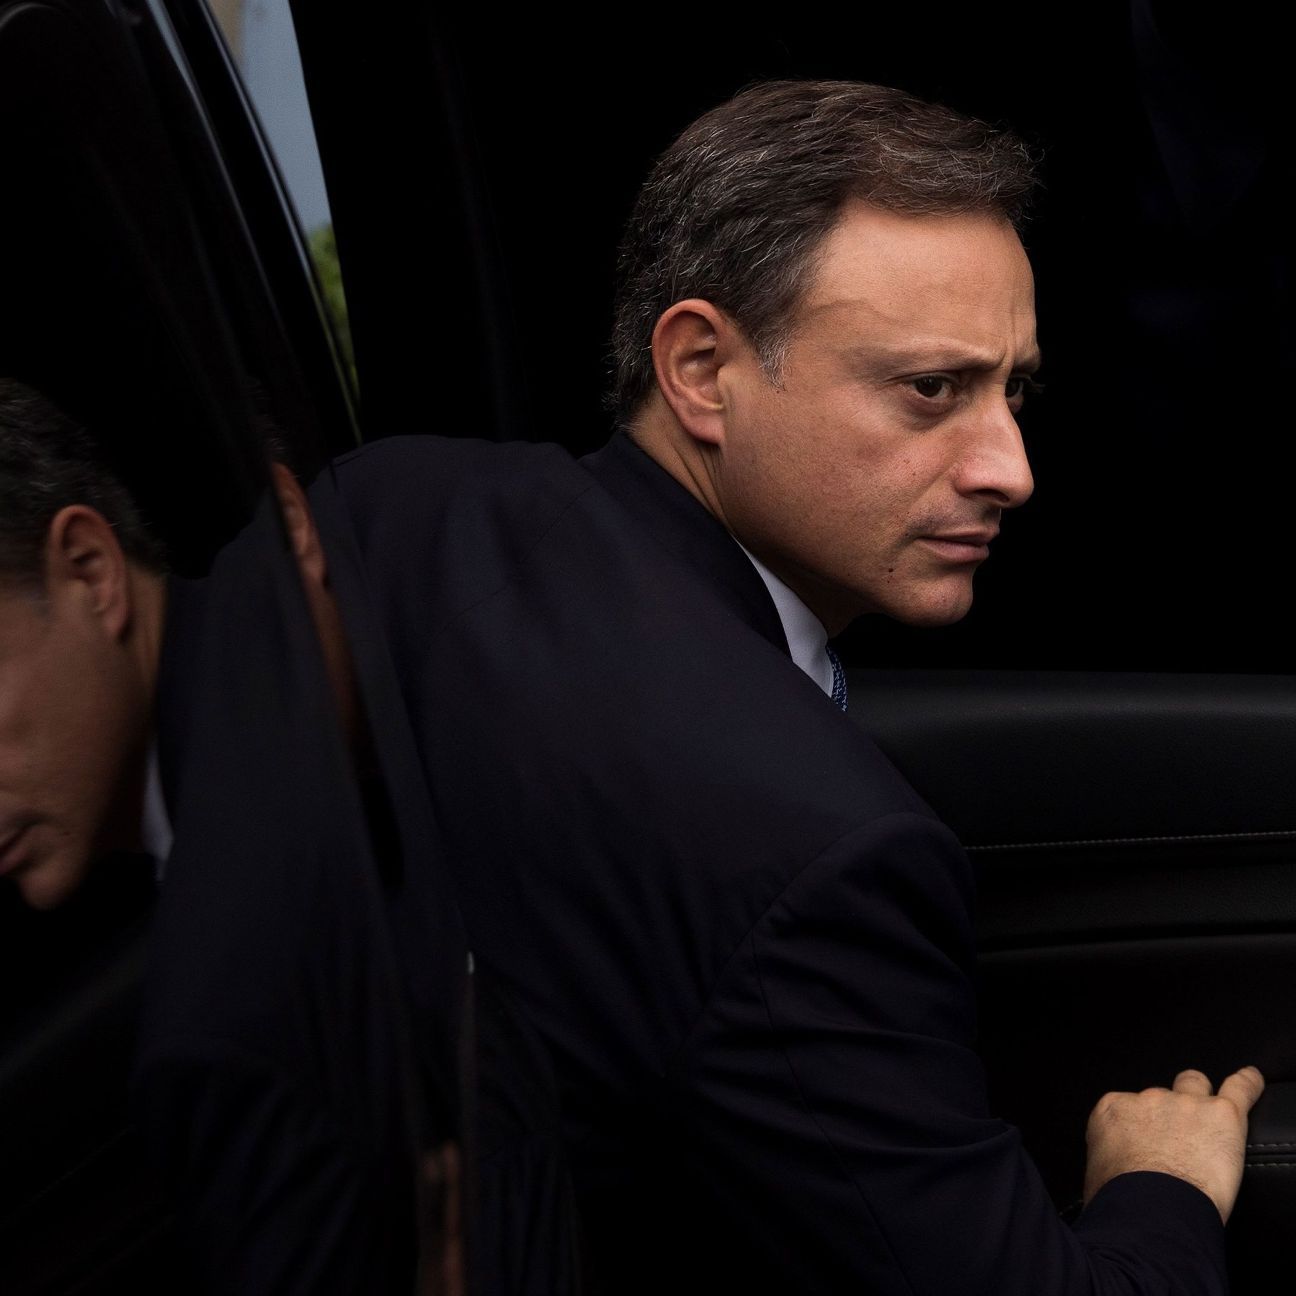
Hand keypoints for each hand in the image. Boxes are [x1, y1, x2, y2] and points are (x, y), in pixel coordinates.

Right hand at [1083, 1065, 1263, 1221]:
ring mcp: (1186, 1103)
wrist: (1152, 1211)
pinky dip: (1248, 1084)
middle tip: (1177, 1142)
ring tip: (1209, 1119)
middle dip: (1168, 1113)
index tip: (1143, 1148)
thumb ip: (1107, 1159)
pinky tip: (1251, 1079)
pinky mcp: (1222, 1114)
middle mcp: (1148, 1100)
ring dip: (1200, 1099)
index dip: (1137, 1128)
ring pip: (1195, 1085)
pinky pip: (1240, 1088)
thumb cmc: (1121, 1201)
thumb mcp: (1097, 1175)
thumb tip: (1115, 1173)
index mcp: (1114, 1111)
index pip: (1126, 1109)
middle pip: (1161, 1095)